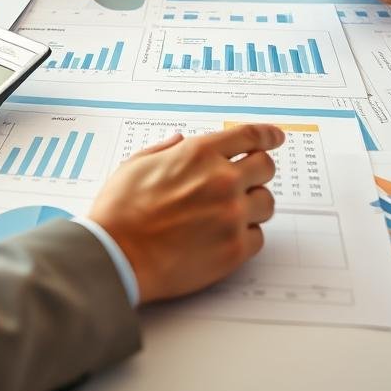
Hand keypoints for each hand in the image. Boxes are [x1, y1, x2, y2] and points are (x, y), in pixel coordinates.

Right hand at [88, 124, 284, 303]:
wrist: (115, 255)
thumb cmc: (120, 210)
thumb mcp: (137, 163)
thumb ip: (165, 149)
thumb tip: (179, 141)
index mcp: (199, 154)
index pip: (248, 136)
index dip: (267, 135)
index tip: (275, 137)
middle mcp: (222, 180)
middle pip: (266, 167)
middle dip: (257, 171)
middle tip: (246, 180)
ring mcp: (231, 216)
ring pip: (266, 203)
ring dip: (252, 205)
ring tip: (228, 213)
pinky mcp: (233, 250)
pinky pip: (257, 237)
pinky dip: (245, 236)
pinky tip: (223, 237)